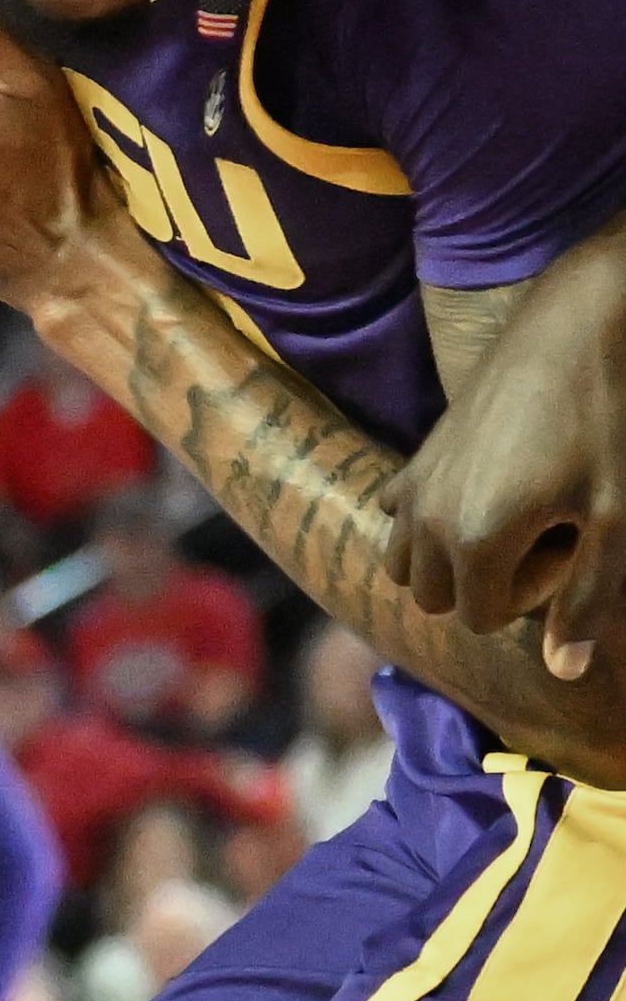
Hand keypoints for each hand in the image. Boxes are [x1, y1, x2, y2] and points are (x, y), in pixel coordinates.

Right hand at [385, 219, 625, 681]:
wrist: (574, 329)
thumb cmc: (607, 425)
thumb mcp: (617, 519)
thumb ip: (587, 598)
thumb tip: (564, 671)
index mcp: (474, 539)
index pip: (481, 617)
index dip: (533, 597)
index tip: (571, 547)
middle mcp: (428, 518)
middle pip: (434, 598)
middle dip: (484, 586)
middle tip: (544, 538)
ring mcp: (414, 486)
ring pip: (404, 562)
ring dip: (450, 561)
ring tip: (512, 522)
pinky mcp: (415, 457)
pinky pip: (397, 516)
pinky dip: (429, 523)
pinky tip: (483, 491)